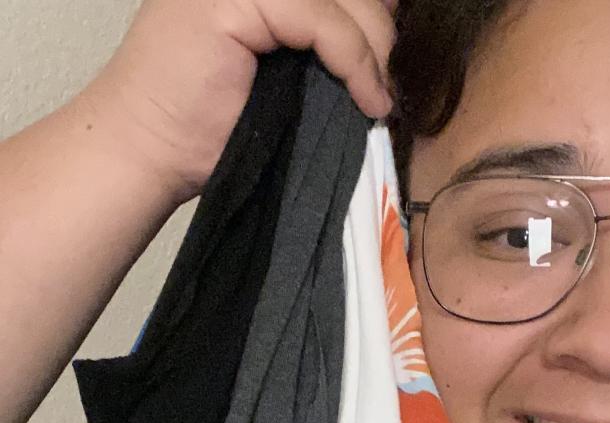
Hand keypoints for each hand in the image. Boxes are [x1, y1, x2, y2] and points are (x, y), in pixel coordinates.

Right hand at [89, 0, 395, 201]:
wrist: (148, 147)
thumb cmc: (207, 123)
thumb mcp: (279, 69)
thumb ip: (316, 38)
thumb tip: (383, 27)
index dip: (369, 12)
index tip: (385, 61)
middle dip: (377, 27)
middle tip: (385, 84)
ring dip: (372, 49)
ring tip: (376, 97)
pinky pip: (323, 22)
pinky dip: (355, 63)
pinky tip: (368, 100)